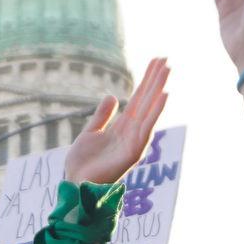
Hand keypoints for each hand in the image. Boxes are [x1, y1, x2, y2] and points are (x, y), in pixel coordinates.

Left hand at [61, 59, 169, 186]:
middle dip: (155, 80)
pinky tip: (164, 96)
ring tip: (167, 71)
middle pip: (146, 101)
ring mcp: (134, 141)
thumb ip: (102, 116)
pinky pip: (147, 129)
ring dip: (159, 91)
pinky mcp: (133, 152)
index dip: (147, 80)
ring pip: (150, 111)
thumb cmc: (83, 164)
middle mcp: (132, 132)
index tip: (156, 61)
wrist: (76, 184)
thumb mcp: (90, 132)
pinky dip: (156, 112)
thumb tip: (111, 97)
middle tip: (166, 59)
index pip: (138, 98)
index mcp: (123, 126)